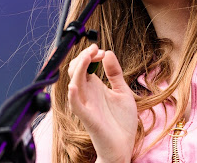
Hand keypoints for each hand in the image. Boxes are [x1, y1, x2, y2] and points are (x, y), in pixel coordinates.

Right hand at [67, 44, 137, 162]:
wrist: (124, 146)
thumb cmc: (122, 121)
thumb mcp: (123, 91)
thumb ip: (115, 73)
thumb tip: (108, 52)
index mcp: (95, 87)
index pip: (84, 65)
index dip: (90, 54)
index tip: (101, 50)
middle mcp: (88, 94)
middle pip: (76, 70)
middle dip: (83, 56)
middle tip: (96, 50)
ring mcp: (87, 105)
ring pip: (74, 83)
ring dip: (79, 68)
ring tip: (88, 57)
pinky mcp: (88, 117)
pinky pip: (76, 105)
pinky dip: (73, 95)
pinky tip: (75, 85)